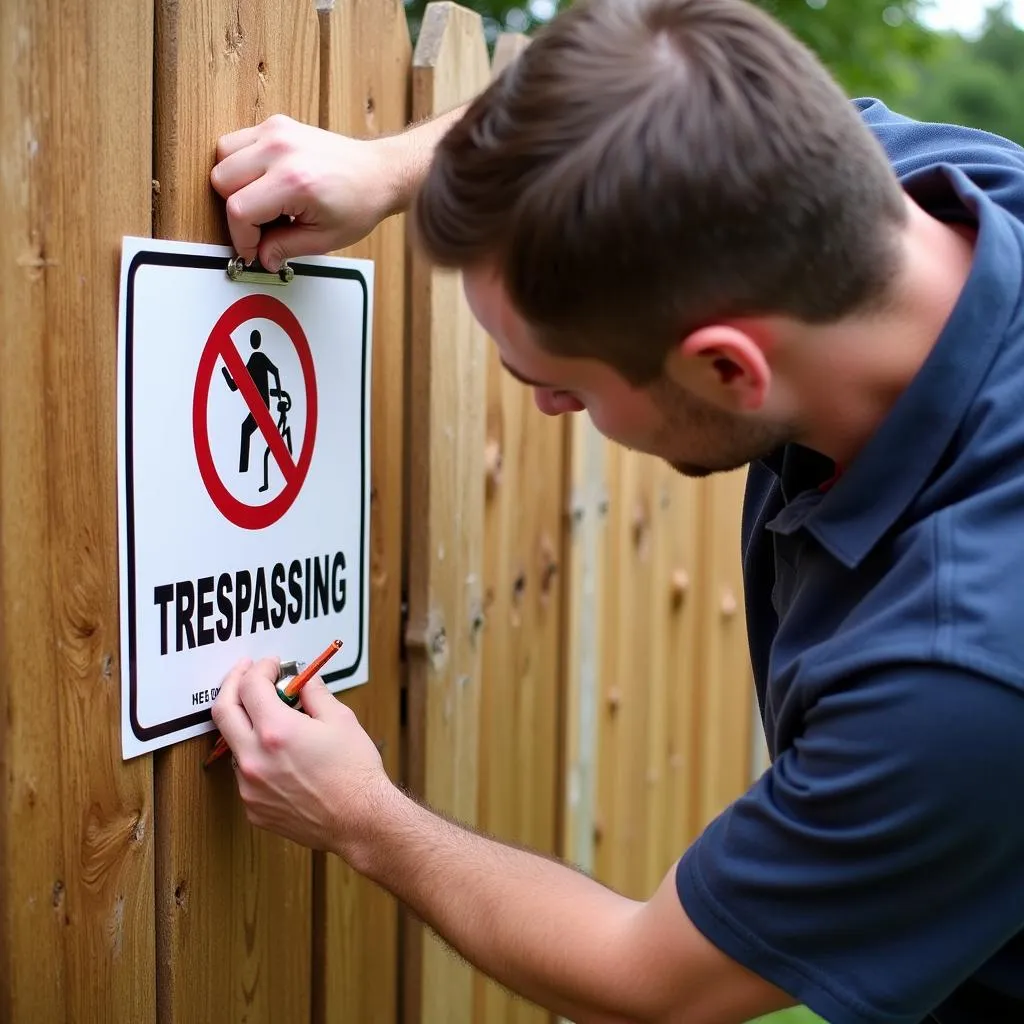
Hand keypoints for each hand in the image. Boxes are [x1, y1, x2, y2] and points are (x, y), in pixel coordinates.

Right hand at [210, 114, 402, 270]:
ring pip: (222, 156)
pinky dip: (240, 164)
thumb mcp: (324, 238)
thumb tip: (261, 257)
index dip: (242, 237)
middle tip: (261, 226)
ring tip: (262, 201)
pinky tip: (264, 181)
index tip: (254, 249)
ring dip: (233, 184)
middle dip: (236, 210)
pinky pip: (236, 142)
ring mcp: (276, 131)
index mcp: (295, 180)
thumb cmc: (359, 202)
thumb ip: (285, 248)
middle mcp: (281, 149)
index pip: (239, 209)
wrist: (379, 173)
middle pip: (221, 180)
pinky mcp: (275, 124)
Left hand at [210, 655, 390, 853]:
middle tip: (245, 674)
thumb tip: (300, 680)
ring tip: (272, 719)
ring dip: (246, 724)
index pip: (250, 686)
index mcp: (276, 731)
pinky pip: (245, 773)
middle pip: (223, 710)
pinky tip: (281, 756)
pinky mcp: (253, 807)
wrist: (360, 820)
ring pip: (234, 744)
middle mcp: (254, 758)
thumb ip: (313, 692)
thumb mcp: (340, 719)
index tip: (270, 665)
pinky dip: (257, 756)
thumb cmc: (354, 772)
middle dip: (233, 684)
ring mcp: (249, 786)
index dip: (259, 668)